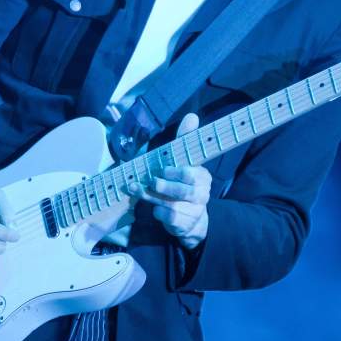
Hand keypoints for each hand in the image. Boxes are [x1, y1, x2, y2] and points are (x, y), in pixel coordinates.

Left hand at [128, 113, 211, 248]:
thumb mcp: (184, 161)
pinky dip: (157, 212)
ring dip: (151, 197)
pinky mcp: (186, 225)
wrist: (191, 219)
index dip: (173, 172)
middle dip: (162, 186)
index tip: (161, 169)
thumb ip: (186, 139)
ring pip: (171, 205)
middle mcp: (203, 194)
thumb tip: (192, 115)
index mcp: (203, 176)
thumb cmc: (183, 184)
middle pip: (181, 190)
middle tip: (150, 181)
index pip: (189, 173)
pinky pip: (167, 217)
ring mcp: (195, 211)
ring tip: (137, 189)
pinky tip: (154, 207)